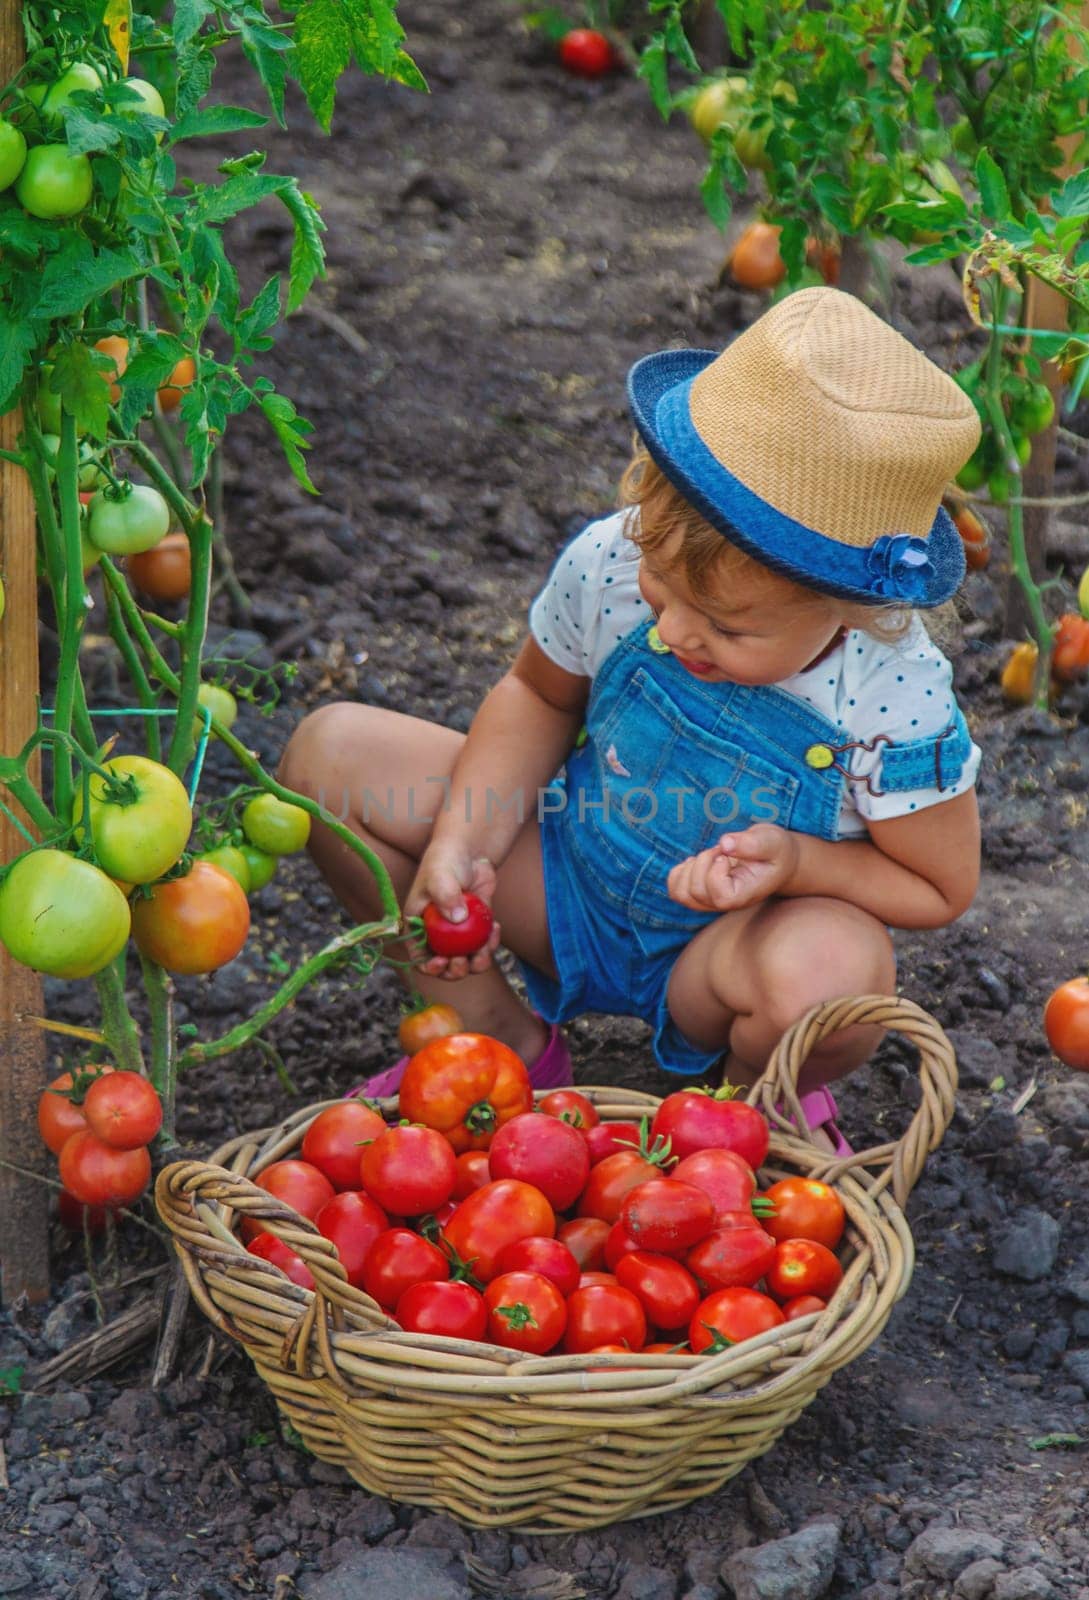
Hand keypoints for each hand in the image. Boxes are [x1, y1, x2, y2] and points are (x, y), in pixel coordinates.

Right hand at [405, 844, 501, 980]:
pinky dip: (491, 943)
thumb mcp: (440, 875)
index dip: (429, 967)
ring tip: (485, 949)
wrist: (469, 852)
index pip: (418, 957)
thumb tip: (457, 919)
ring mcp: (457, 934)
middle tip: (465, 960)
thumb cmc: (446, 861)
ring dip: (477, 963)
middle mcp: (436, 935)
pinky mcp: (476, 929)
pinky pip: (484, 946)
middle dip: (455, 970)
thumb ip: (445, 895)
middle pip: (444, 966)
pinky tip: (496, 927)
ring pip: (467, 961)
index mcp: (417, 927)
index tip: (443, 961)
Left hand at [666, 824, 800, 913]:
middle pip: (696, 891)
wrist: (775, 858)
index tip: (726, 855)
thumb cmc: (775, 850)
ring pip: (681, 894)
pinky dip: (679, 872)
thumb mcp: (771, 841)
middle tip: (721, 851)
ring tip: (709, 856)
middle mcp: (725, 903)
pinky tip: (696, 861)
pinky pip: (675, 890)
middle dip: (703, 862)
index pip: (719, 896)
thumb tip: (725, 843)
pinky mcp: (699, 892)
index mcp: (744, 895)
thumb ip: (752, 843)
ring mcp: (710, 900)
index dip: (715, 870)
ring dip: (689, 868)